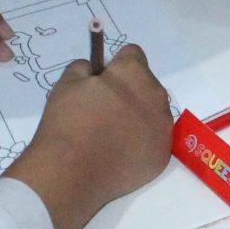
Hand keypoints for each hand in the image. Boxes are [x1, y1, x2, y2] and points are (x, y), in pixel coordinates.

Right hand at [2, 45, 173, 228]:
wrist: (72, 173)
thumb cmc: (68, 122)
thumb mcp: (67, 82)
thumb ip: (85, 68)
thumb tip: (96, 73)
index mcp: (134, 73)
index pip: (133, 55)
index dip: (115, 67)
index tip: (101, 83)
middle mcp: (156, 96)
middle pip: (147, 85)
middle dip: (130, 92)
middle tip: (104, 111)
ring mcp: (163, 128)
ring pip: (154, 113)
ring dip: (139, 117)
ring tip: (112, 136)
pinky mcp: (163, 156)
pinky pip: (155, 141)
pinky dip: (141, 144)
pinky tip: (120, 154)